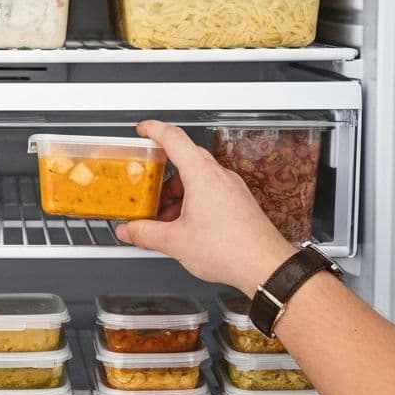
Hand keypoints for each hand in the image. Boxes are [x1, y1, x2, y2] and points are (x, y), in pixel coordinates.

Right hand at [114, 120, 295, 294]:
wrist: (265, 266)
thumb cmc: (230, 249)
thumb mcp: (175, 242)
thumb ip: (145, 233)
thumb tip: (128, 230)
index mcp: (202, 175)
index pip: (174, 138)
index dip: (154, 129)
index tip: (143, 128)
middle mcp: (219, 176)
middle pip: (185, 159)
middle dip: (162, 174)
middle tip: (147, 185)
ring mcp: (231, 188)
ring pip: (197, 178)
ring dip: (177, 192)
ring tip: (165, 217)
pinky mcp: (238, 201)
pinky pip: (210, 191)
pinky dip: (193, 200)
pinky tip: (185, 224)